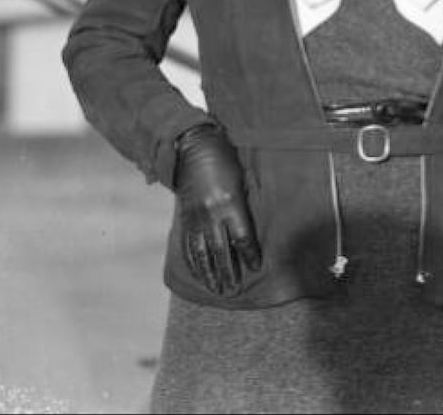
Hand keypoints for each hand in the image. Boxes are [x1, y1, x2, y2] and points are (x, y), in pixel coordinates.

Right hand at [174, 123, 261, 294]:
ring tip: (217, 290)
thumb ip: (243, 208)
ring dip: (210, 273)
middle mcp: (212, 214)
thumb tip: (248, 233)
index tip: (256, 267)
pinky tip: (199, 274)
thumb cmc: (225, 163)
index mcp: (230, 204)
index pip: (242, 237)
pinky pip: (189, 245)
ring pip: (202, 253)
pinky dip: (194, 262)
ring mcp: (196, 218)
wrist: (193, 150)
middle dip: (228, 272)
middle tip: (234, 291)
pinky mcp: (185, 218)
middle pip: (221, 251)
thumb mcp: (241, 182)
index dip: (249, 254)